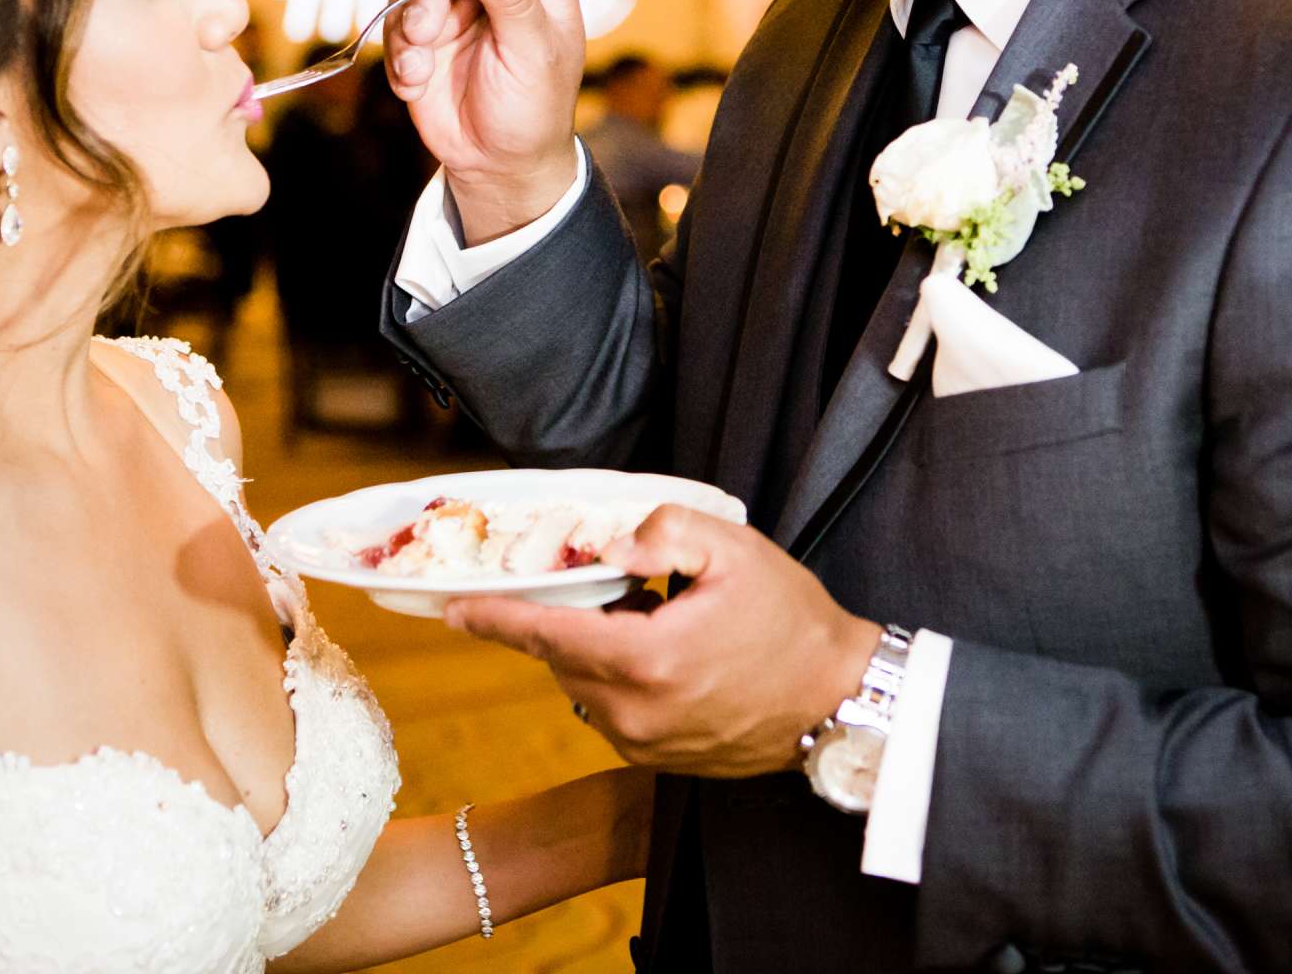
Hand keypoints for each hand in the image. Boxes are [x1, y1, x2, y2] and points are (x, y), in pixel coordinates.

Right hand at [384, 0, 584, 243]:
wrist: (498, 163)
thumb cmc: (534, 107)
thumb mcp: (533, 54)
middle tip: (428, 28)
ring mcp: (452, 2)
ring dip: (408, 21)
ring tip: (420, 65)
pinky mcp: (419, 31)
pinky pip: (392, 20)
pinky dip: (397, 52)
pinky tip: (415, 85)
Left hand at [444, 507, 882, 779]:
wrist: (839, 701)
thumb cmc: (792, 621)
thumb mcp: (736, 550)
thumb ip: (666, 532)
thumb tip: (607, 545)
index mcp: (647, 659)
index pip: (546, 633)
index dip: (494, 617)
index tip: (452, 606)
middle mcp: (634, 712)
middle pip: (559, 657)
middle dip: (556, 618)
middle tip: (583, 581)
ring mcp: (643, 744)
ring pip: (581, 685)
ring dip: (590, 648)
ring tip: (642, 614)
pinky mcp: (655, 760)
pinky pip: (609, 710)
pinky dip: (614, 677)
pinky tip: (658, 651)